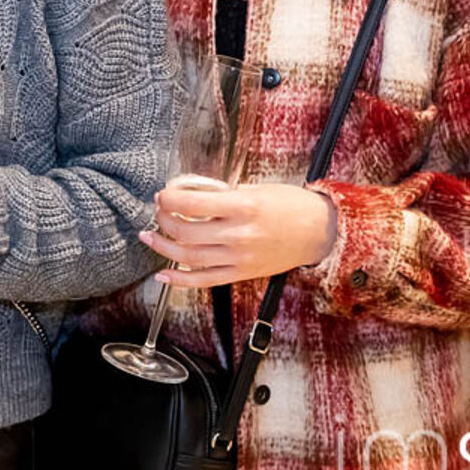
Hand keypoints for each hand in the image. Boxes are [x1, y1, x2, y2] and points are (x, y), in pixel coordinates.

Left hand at [138, 182, 338, 287]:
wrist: (320, 232)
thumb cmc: (292, 206)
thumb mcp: (257, 189)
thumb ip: (225, 194)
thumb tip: (195, 195)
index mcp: (242, 207)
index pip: (192, 203)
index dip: (169, 199)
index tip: (162, 195)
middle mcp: (238, 234)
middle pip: (186, 230)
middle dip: (163, 220)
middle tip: (157, 212)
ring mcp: (239, 257)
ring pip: (189, 256)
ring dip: (163, 246)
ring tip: (150, 237)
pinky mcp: (241, 273)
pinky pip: (204, 280)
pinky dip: (180, 279)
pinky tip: (164, 274)